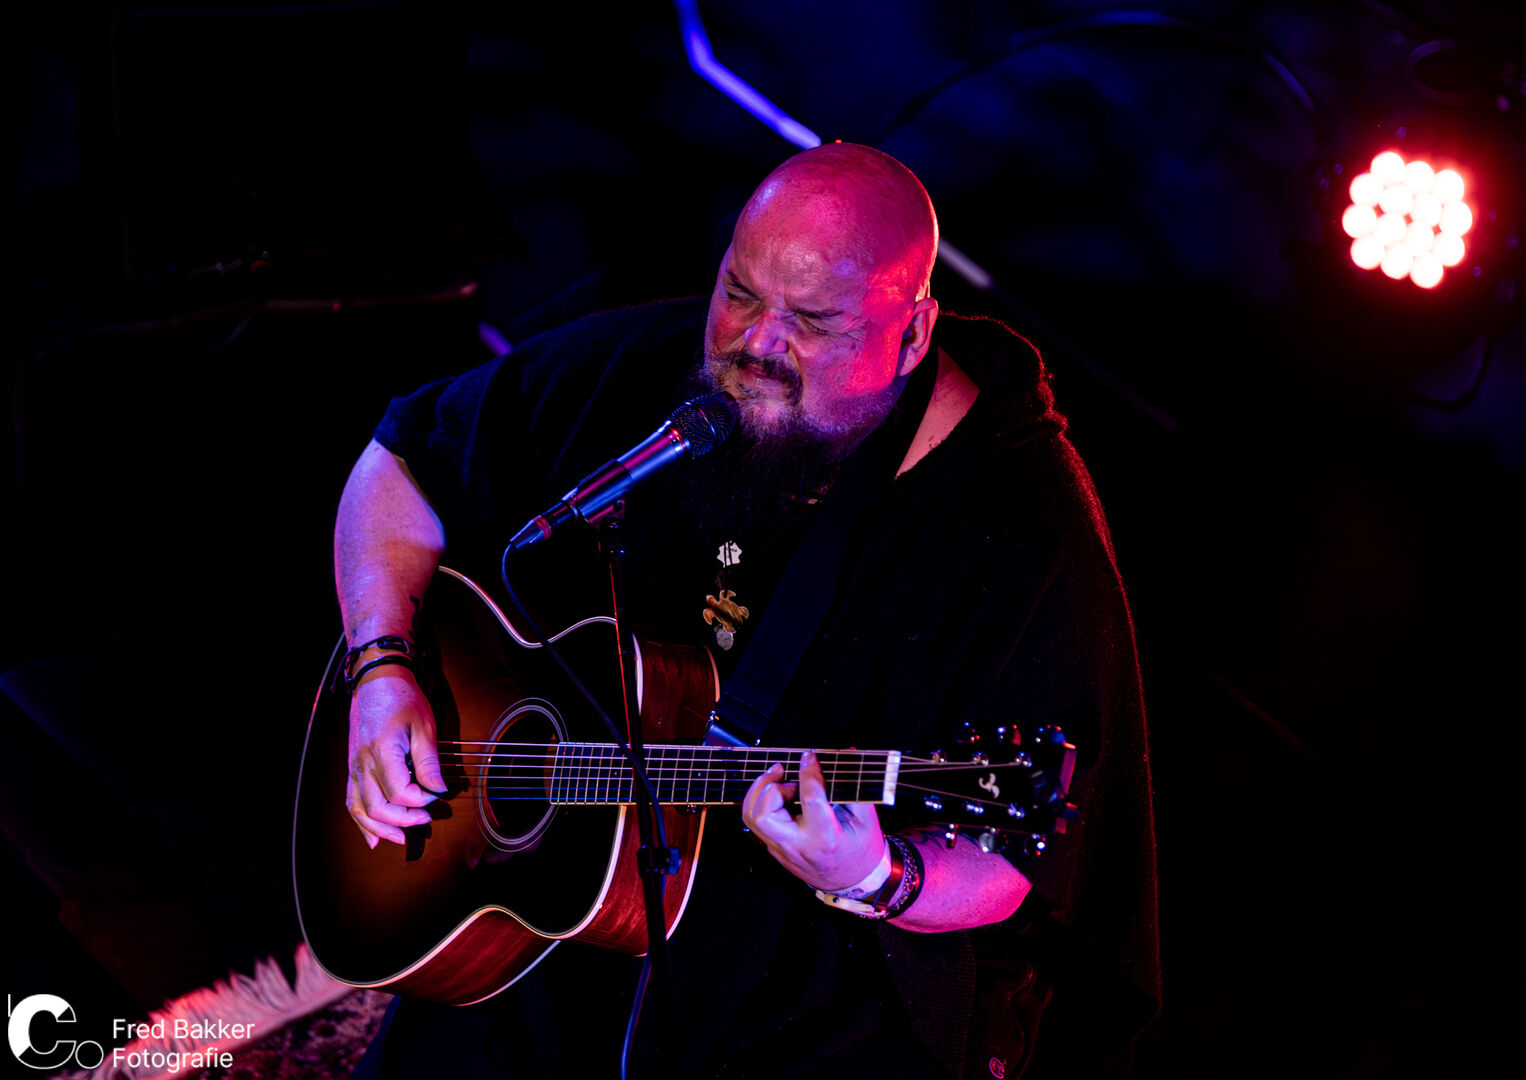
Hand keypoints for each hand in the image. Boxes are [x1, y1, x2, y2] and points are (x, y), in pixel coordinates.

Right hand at [346, 668, 446, 847]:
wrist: (377, 682)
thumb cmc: (403, 700)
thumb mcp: (424, 725)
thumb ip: (429, 760)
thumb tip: (438, 789)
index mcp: (382, 750)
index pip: (400, 791)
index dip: (421, 800)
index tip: (438, 794)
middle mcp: (363, 762)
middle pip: (377, 807)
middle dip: (404, 820)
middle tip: (426, 818)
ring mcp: (354, 767)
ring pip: (360, 810)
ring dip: (381, 829)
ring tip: (404, 839)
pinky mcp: (352, 768)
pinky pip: (351, 801)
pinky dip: (361, 823)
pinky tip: (374, 838)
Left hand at [741, 750, 884, 890]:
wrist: (853, 883)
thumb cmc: (862, 850)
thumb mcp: (866, 819)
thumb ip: (854, 785)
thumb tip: (846, 753)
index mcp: (825, 837)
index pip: (809, 798)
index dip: (809, 772)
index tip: (810, 757)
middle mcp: (798, 846)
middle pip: (763, 815)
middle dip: (769, 786)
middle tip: (785, 773)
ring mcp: (782, 850)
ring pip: (751, 818)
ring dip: (759, 792)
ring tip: (779, 779)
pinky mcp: (774, 850)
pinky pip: (756, 823)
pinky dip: (761, 802)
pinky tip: (778, 793)